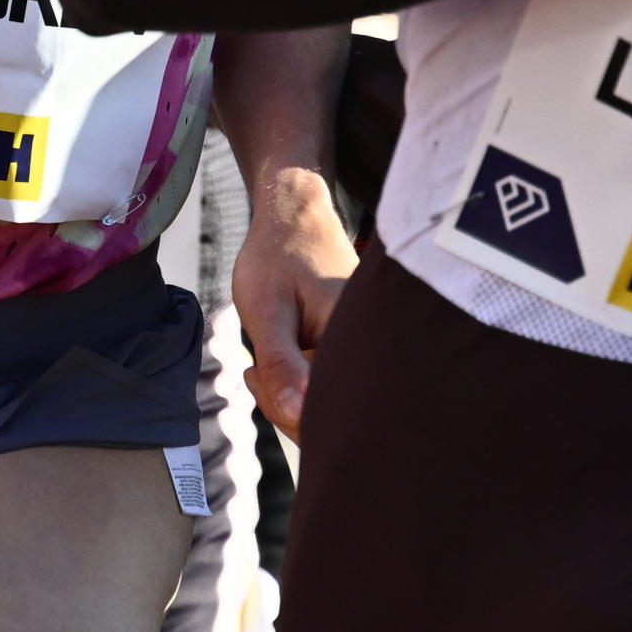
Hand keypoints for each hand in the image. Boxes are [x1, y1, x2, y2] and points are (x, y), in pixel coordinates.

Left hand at [233, 163, 358, 436]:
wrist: (294, 215)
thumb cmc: (278, 255)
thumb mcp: (268, 312)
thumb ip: (280, 365)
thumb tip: (295, 415)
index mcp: (362, 338)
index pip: (333, 410)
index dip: (287, 410)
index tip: (256, 375)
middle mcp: (376, 347)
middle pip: (335, 413)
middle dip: (286, 405)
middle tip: (255, 369)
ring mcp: (370, 350)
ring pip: (330, 402)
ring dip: (291, 394)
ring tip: (262, 362)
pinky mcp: (359, 351)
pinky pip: (331, 386)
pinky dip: (301, 383)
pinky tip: (280, 360)